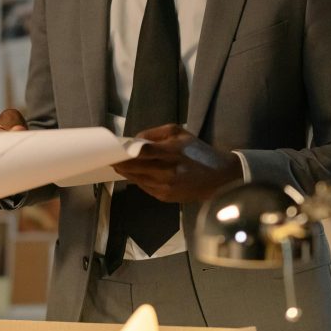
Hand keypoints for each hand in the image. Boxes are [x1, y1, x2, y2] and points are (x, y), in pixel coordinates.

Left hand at [113, 124, 242, 202]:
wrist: (219, 178)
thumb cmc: (198, 152)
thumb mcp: (180, 133)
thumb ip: (155, 133)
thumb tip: (135, 140)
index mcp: (171, 152)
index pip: (142, 152)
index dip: (125, 151)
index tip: (114, 149)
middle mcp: (166, 171)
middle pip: (135, 168)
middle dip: (121, 163)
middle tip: (111, 158)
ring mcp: (165, 187)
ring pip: (137, 179)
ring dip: (127, 172)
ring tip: (120, 165)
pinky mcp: (165, 197)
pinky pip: (145, 187)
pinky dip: (139, 180)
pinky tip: (136, 174)